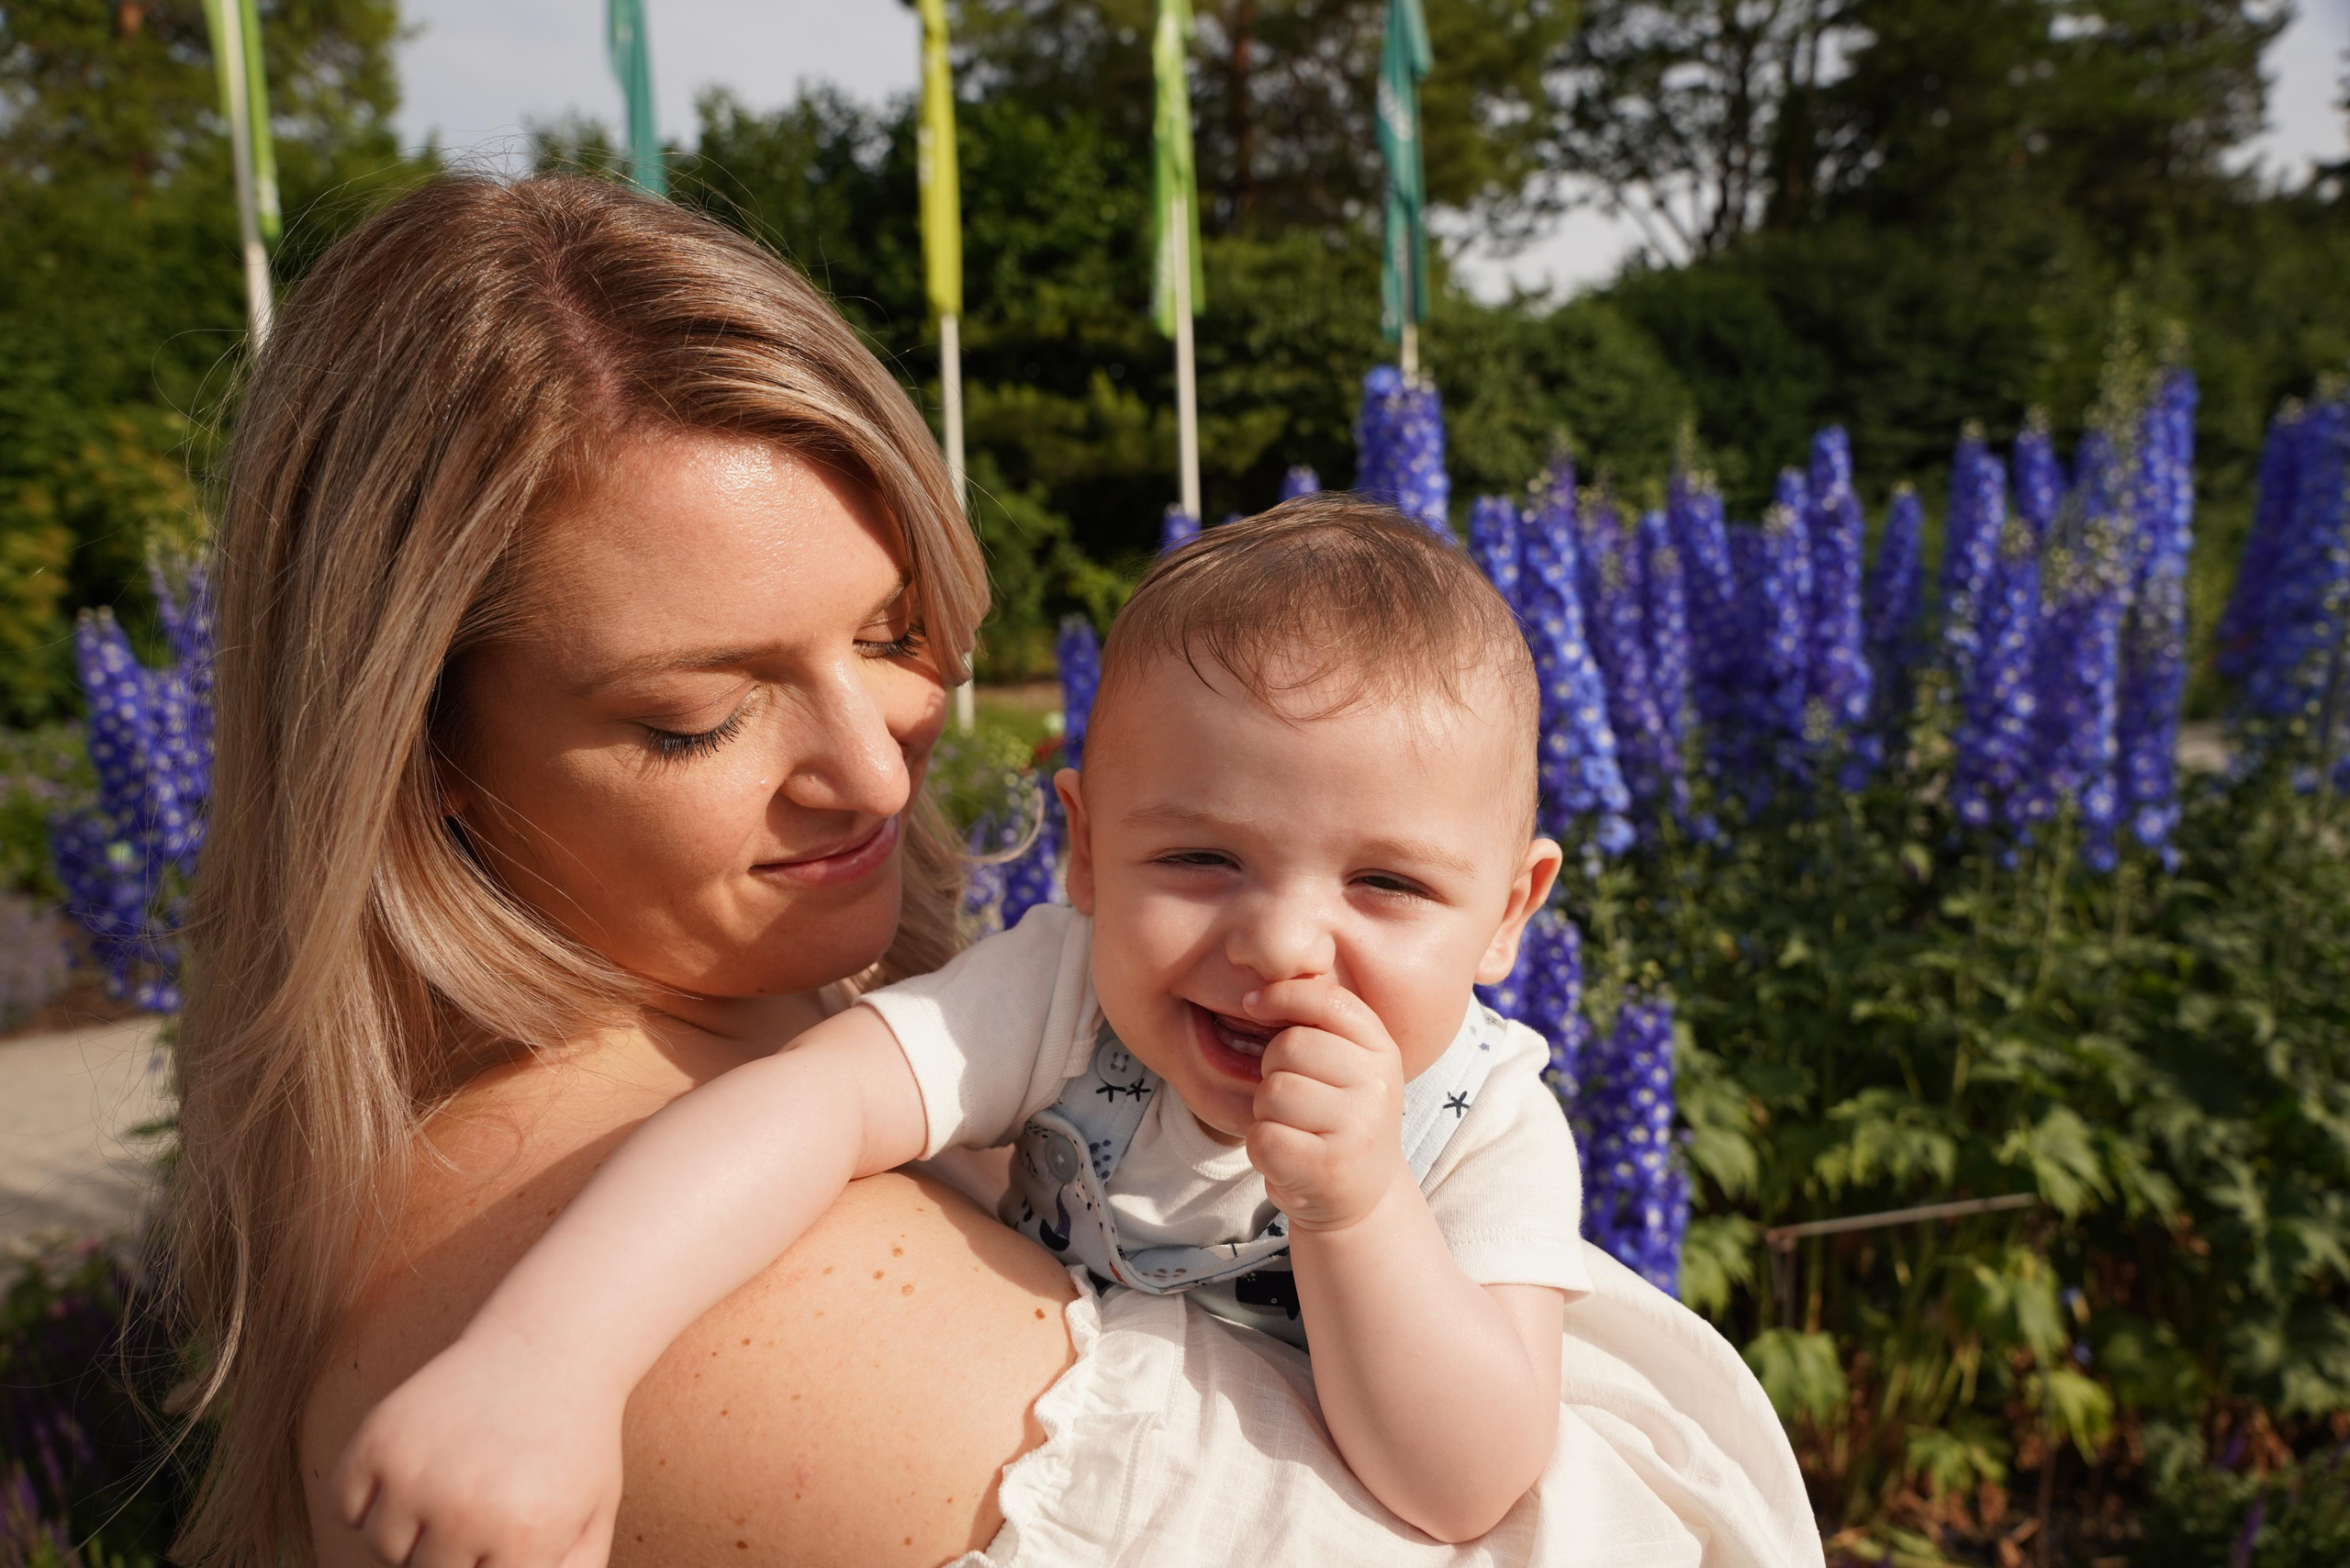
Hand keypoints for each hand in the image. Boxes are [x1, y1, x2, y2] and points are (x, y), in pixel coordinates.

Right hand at [332, 1328, 624, 1567]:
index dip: (491, 1561)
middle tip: (485, 1501)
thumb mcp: (592, 1517)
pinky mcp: (376, 1440)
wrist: (549, 1347)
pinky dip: (372, 1499)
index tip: (503, 1533)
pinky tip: (419, 1465)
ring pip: (384, 1549)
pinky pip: (347, 1509)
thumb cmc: (574, 1442)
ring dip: (412, 1528)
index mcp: (525, 1535)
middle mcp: (464, 1509)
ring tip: (457, 1480)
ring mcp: (414, 1473)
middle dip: (454, 1553)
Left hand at [1242, 977, 1410, 1233]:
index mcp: (1383, 1052)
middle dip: (1273, 1069)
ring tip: (1295, 1129)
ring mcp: (1356, 1128)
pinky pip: (1263, 1136)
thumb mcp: (1348, 1067)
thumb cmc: (1340, 1120)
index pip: (1330, 1001)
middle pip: (1289, 1046)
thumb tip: (1259, 988)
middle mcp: (1378, 1087)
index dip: (1283, 995)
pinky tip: (1288, 1157)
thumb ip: (1321, 1027)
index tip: (1251, 1004)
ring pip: (1272, 1092)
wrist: (1361, 1198)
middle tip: (1293, 1098)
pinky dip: (1262, 1147)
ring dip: (1267, 1112)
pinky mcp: (1327, 1167)